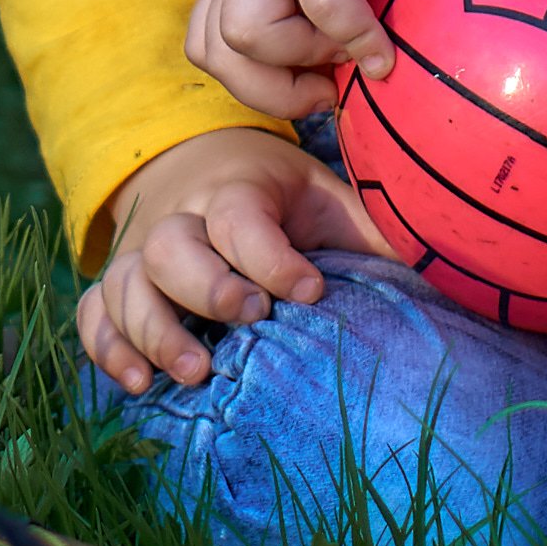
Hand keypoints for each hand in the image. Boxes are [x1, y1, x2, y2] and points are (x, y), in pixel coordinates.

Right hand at [77, 127, 393, 394]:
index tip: (311, 291)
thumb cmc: (280, 197)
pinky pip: (95, 312)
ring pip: (127, 285)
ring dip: (154, 329)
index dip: (272, 256)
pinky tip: (138, 383)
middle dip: (207, 285)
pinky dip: (107, 346)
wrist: (199, 162)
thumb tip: (451, 262)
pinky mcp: (119, 285)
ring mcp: (141, 255)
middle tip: (247, 318)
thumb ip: (372, 231)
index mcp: (235, 189)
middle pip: (171, 247)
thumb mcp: (326, 198)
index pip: (241, 217)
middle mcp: (179, 218)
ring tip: (195, 372)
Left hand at [184, 0, 463, 115]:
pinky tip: (385, 48)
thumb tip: (363, 68)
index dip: (253, 80)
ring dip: (302, 60)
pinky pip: (320, 5)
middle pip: (207, 49)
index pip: (205, 41)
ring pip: (240, 34)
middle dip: (264, 90)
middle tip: (324, 88)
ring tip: (349, 51)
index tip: (315, 83)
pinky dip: (354, 37)